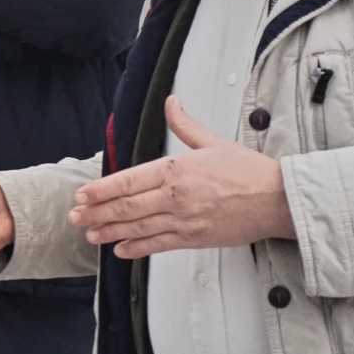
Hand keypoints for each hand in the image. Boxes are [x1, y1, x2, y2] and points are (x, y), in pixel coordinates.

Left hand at [70, 97, 294, 258]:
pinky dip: (137, 248)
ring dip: (110, 232)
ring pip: (138, 227)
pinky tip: (120, 250)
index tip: (83, 194)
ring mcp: (184, 220)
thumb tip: (172, 102)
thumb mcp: (214, 142)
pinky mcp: (194, 238)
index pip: (129, 180)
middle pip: (127, 206)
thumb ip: (185, 125)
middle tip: (76, 217)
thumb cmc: (249, 171)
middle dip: (97, 212)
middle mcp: (175, 196)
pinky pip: (159, 245)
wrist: (278, 200)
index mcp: (177, 169)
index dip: (102, 189)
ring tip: (90, 235)